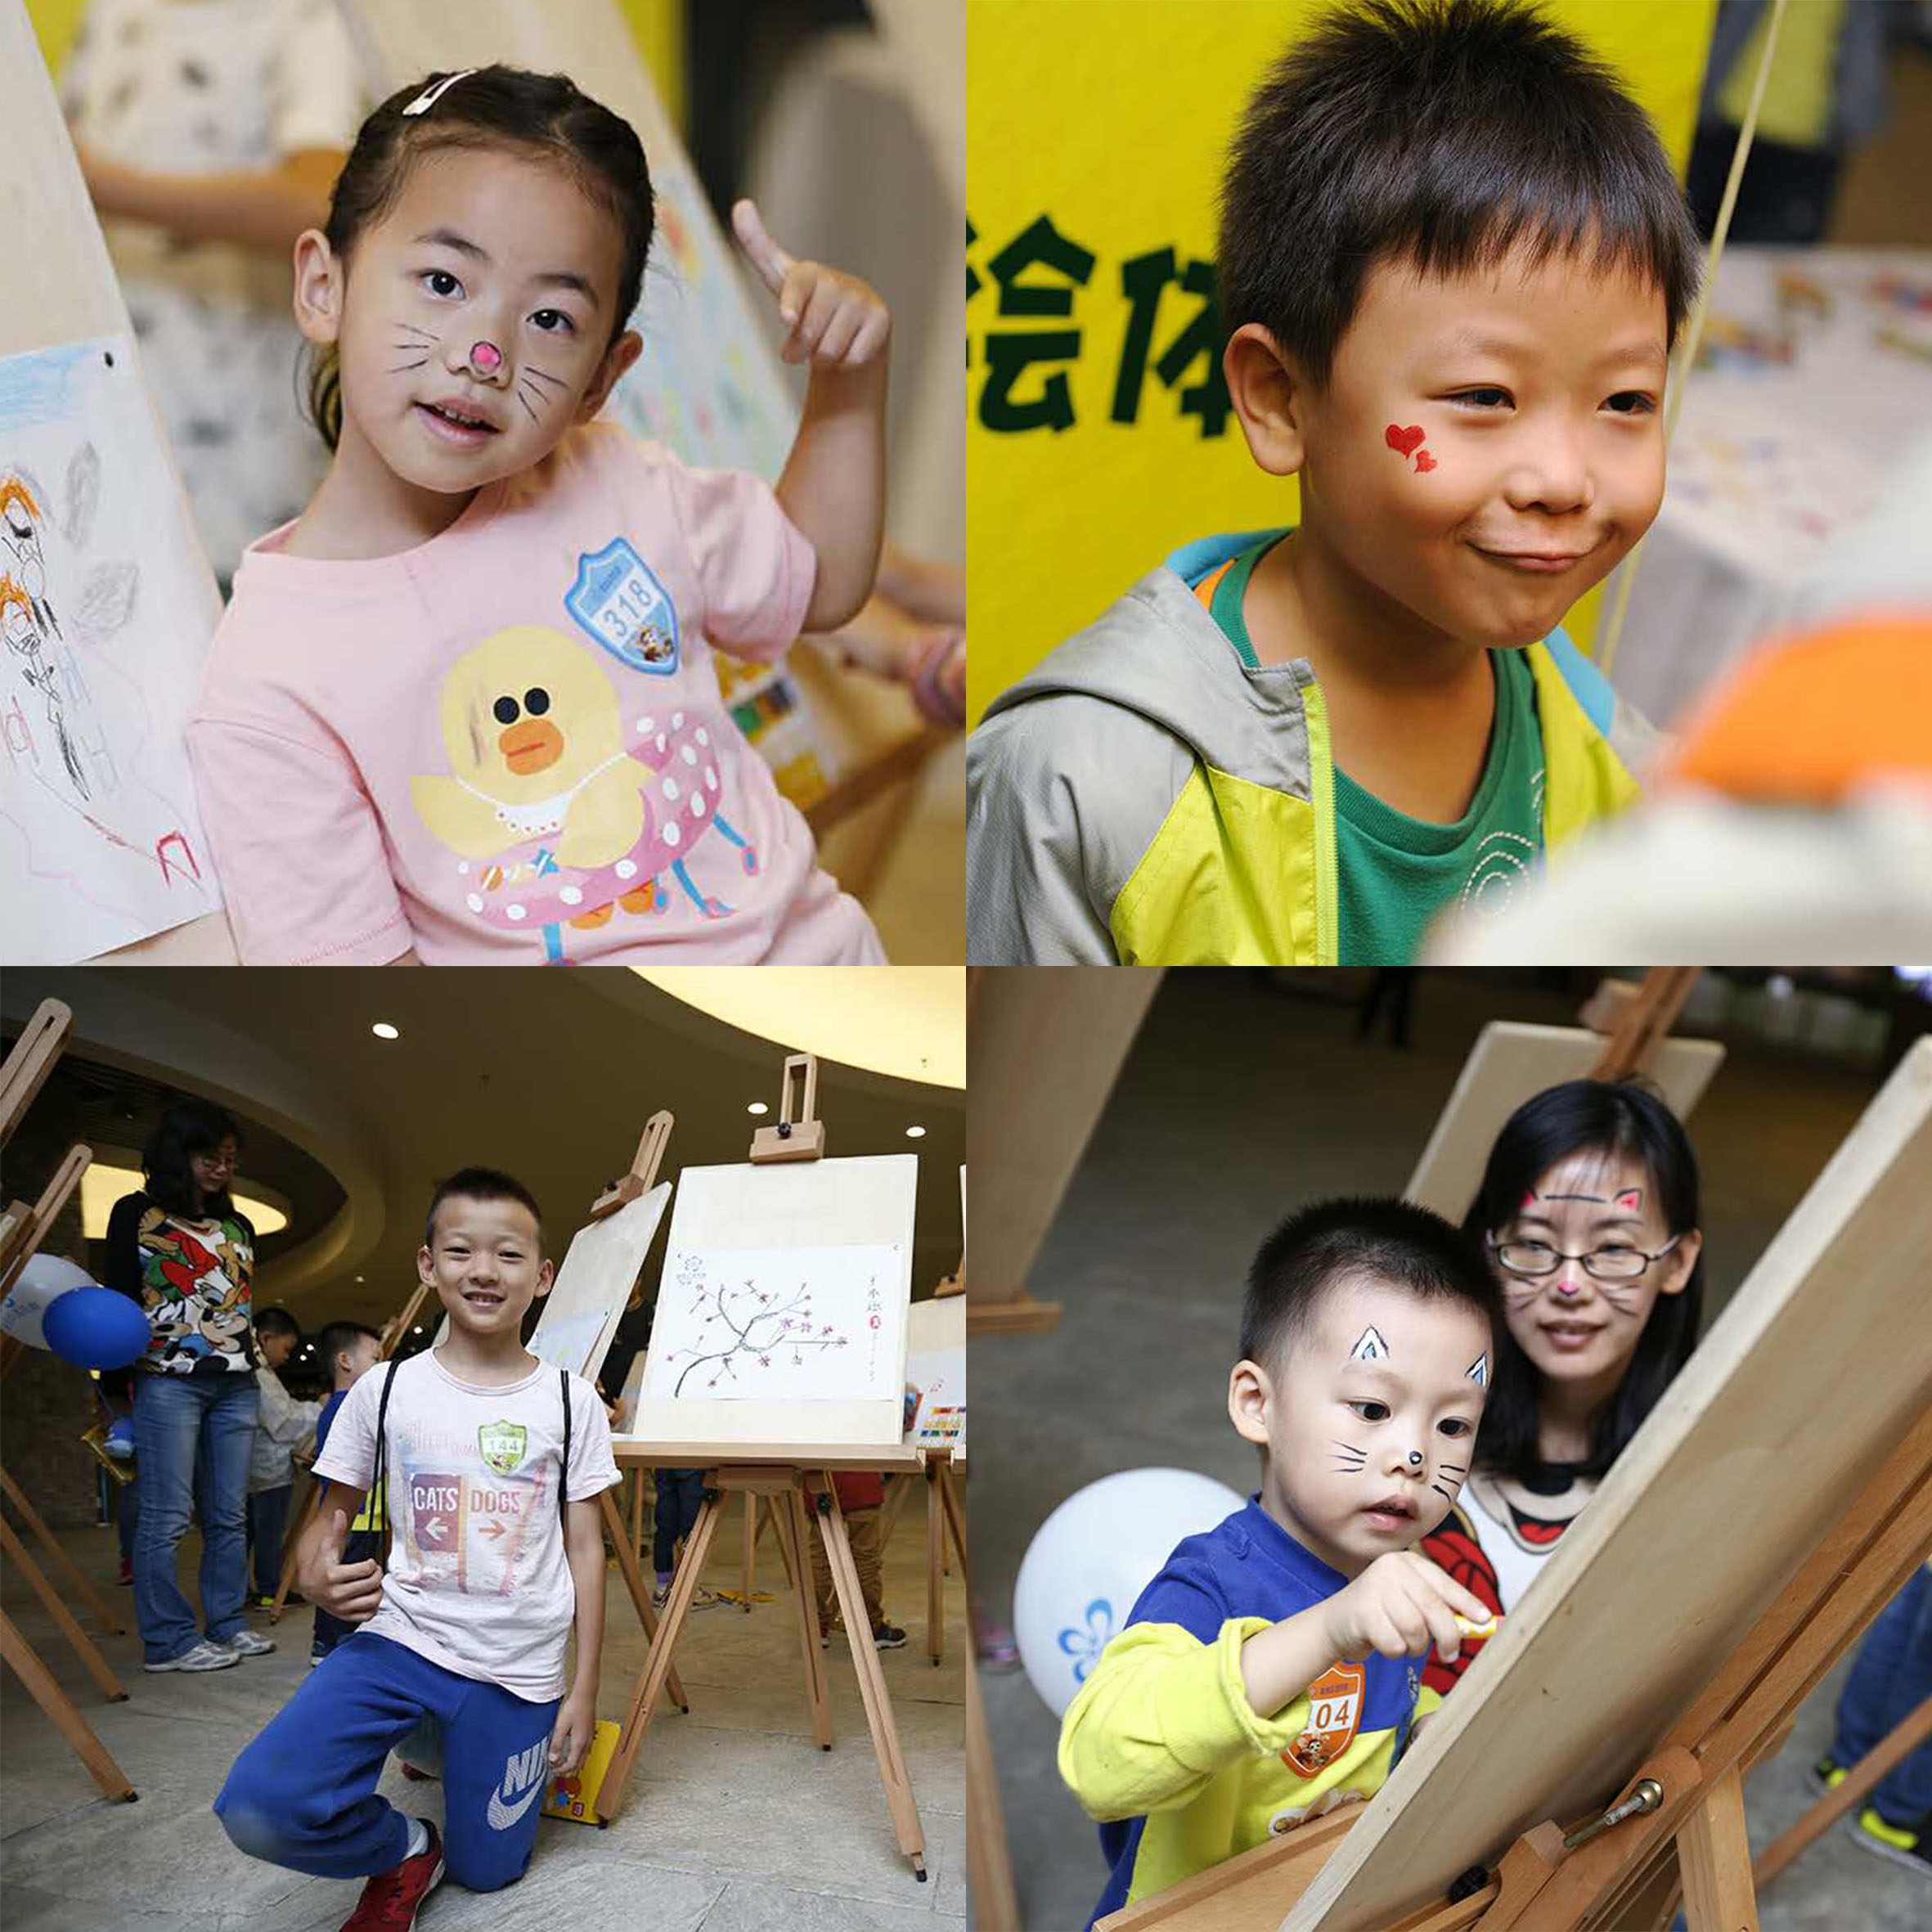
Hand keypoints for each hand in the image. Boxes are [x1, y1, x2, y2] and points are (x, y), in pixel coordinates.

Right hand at [308, 1507, 383, 1622]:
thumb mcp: (327, 1546)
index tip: (369, 1562)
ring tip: (373, 1584)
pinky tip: (369, 1596)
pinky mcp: (343, 1616)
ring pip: (372, 1601)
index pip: (367, 1569)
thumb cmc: (321, 1563)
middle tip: (374, 1572)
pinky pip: (367, 1615)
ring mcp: (339, 1607)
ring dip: (378, 1591)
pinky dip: (373, 1606)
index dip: (372, 1563)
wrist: (309, 1586)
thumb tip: (339, 1512)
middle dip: (377, 1575)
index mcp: (332, 1576)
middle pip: (372, 1584)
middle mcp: (335, 1594)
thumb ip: (336, 1529)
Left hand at [548, 1687, 598, 1775]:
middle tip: (556, 1770)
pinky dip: (577, 1757)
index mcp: (579, 1744)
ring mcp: (590, 1739)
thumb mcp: (561, 1726)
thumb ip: (557, 1744)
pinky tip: (571, 1752)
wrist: (585, 1696)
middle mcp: (586, 1743)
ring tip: (562, 1762)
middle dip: (567, 1770)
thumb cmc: (574, 1708)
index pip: (571, 1765)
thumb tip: (553, 1759)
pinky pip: (585, 1752)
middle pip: (578, 1765)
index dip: (561, 1770)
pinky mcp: (590, 1734)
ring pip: (582, 1759)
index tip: (552, 1769)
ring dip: (572, 1764)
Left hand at [732, 199, 890, 368]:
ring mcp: (861, 300)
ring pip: (830, 351)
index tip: (787, 318)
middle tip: (809, 341)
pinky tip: (849, 347)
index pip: (797, 289)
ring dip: (825, 357)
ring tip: (829, 341)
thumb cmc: (809, 303)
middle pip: (808, 335)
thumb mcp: (781, 280)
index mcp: (809, 273)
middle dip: (803, 349)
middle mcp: (837, 282)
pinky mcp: (882, 319)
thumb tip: (742, 204)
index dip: (792, 305)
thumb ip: (759, 247)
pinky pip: (853, 358)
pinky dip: (846, 362)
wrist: (853, 326)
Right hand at [1322, 1551, 1489, 1664]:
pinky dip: (1395, 1652)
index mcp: (1406, 1561)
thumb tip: (1479, 1623)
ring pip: (1416, 1629)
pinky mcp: (1362, 1613)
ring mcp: (1374, 1588)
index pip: (1443, 1583)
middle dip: (1448, 1637)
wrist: (1336, 1623)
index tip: (1484, 1620)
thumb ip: (1440, 1608)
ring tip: (1404, 1641)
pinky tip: (1384, 1642)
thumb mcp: (1411, 1602)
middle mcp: (1390, 1568)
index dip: (1466, 1603)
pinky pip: (1395, 1644)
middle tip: (1451, 1655)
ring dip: (1415, 1646)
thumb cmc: (1382, 1613)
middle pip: (1434, 1609)